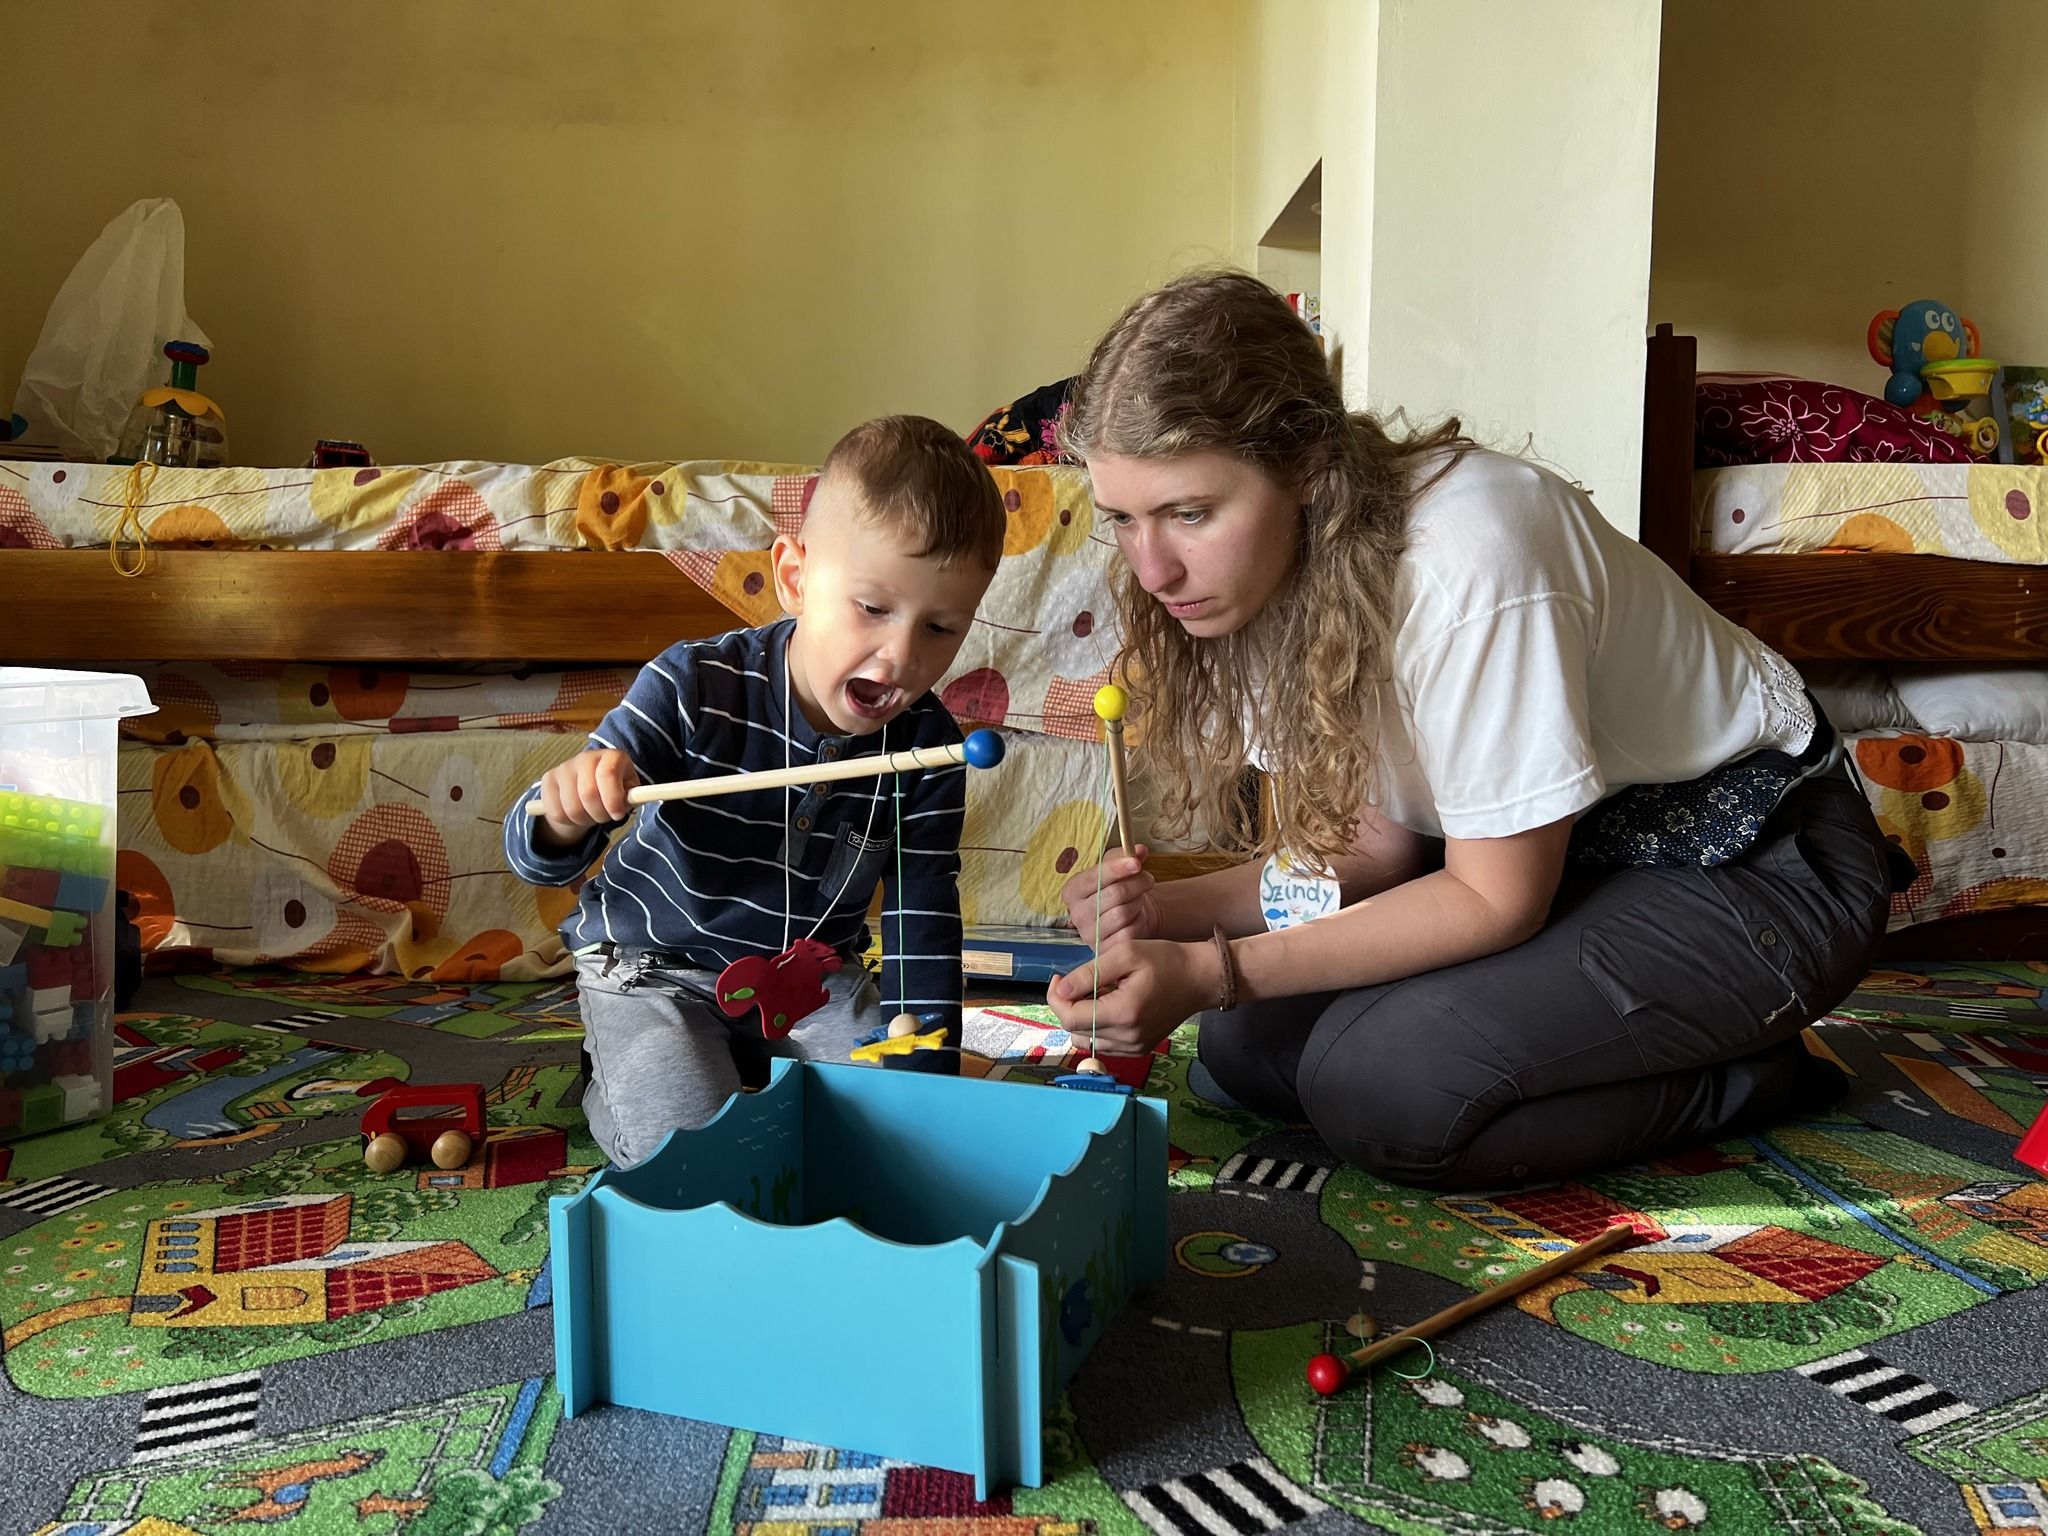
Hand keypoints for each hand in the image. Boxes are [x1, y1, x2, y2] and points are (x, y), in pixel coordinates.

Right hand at [534, 749, 638, 846]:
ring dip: (584, 820)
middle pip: (588, 793)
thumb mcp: (629, 792)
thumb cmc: (614, 790)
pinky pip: (555, 811)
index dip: (613, 799)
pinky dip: (567, 821)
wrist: (588, 787)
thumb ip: (633, 796)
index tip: (618, 814)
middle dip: (599, 814)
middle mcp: (586, 757)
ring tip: (591, 815)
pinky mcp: (548, 779)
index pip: (607, 774)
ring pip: (571, 807)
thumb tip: (630, 801)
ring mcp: (564, 767)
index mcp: (611, 756)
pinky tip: (575, 814)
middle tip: (605, 818)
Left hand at [1045, 937, 1221, 1056]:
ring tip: (1097, 993)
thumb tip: (1061, 990)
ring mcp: (1133, 1048)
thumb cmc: (1166, 960)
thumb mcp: (1125, 954)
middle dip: (1067, 1006)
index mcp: (1123, 1014)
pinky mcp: (1138, 1049)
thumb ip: (1089, 973)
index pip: (1069, 1018)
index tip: (1059, 978)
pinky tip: (1110, 1005)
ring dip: (1082, 1017)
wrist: (1200, 979)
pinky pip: (1103, 1043)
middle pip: (1074, 1031)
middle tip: (1078, 982)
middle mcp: (1127, 1038)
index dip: (1055, 998)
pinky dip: (1097, 1026)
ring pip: (1086, 1040)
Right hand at [1060, 844, 1158, 948]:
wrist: (1128, 917)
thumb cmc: (1119, 889)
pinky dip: (1138, 921)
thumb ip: (1126, 856)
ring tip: (1140, 897)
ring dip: (1138, 901)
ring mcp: (1089, 934)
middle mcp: (1076, 914)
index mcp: (1072, 890)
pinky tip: (1137, 917)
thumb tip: (1140, 850)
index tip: (1136, 862)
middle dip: (1136, 883)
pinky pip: (1128, 933)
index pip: (1093, 877)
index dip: (1116, 869)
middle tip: (1148, 878)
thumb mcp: (1118, 868)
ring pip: (1122, 913)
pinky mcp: (1104, 950)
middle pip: (1113, 894)